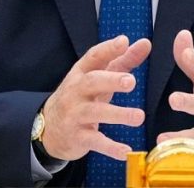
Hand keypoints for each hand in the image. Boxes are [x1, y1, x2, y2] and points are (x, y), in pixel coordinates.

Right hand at [40, 35, 151, 160]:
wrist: (48, 128)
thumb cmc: (81, 97)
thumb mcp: (97, 77)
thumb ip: (122, 61)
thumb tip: (145, 43)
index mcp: (81, 73)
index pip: (93, 57)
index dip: (108, 49)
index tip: (124, 41)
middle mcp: (76, 91)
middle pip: (92, 82)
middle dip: (111, 80)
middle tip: (131, 81)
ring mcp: (75, 114)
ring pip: (95, 113)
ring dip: (118, 115)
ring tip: (139, 117)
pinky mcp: (78, 137)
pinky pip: (95, 141)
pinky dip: (110, 147)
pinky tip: (126, 151)